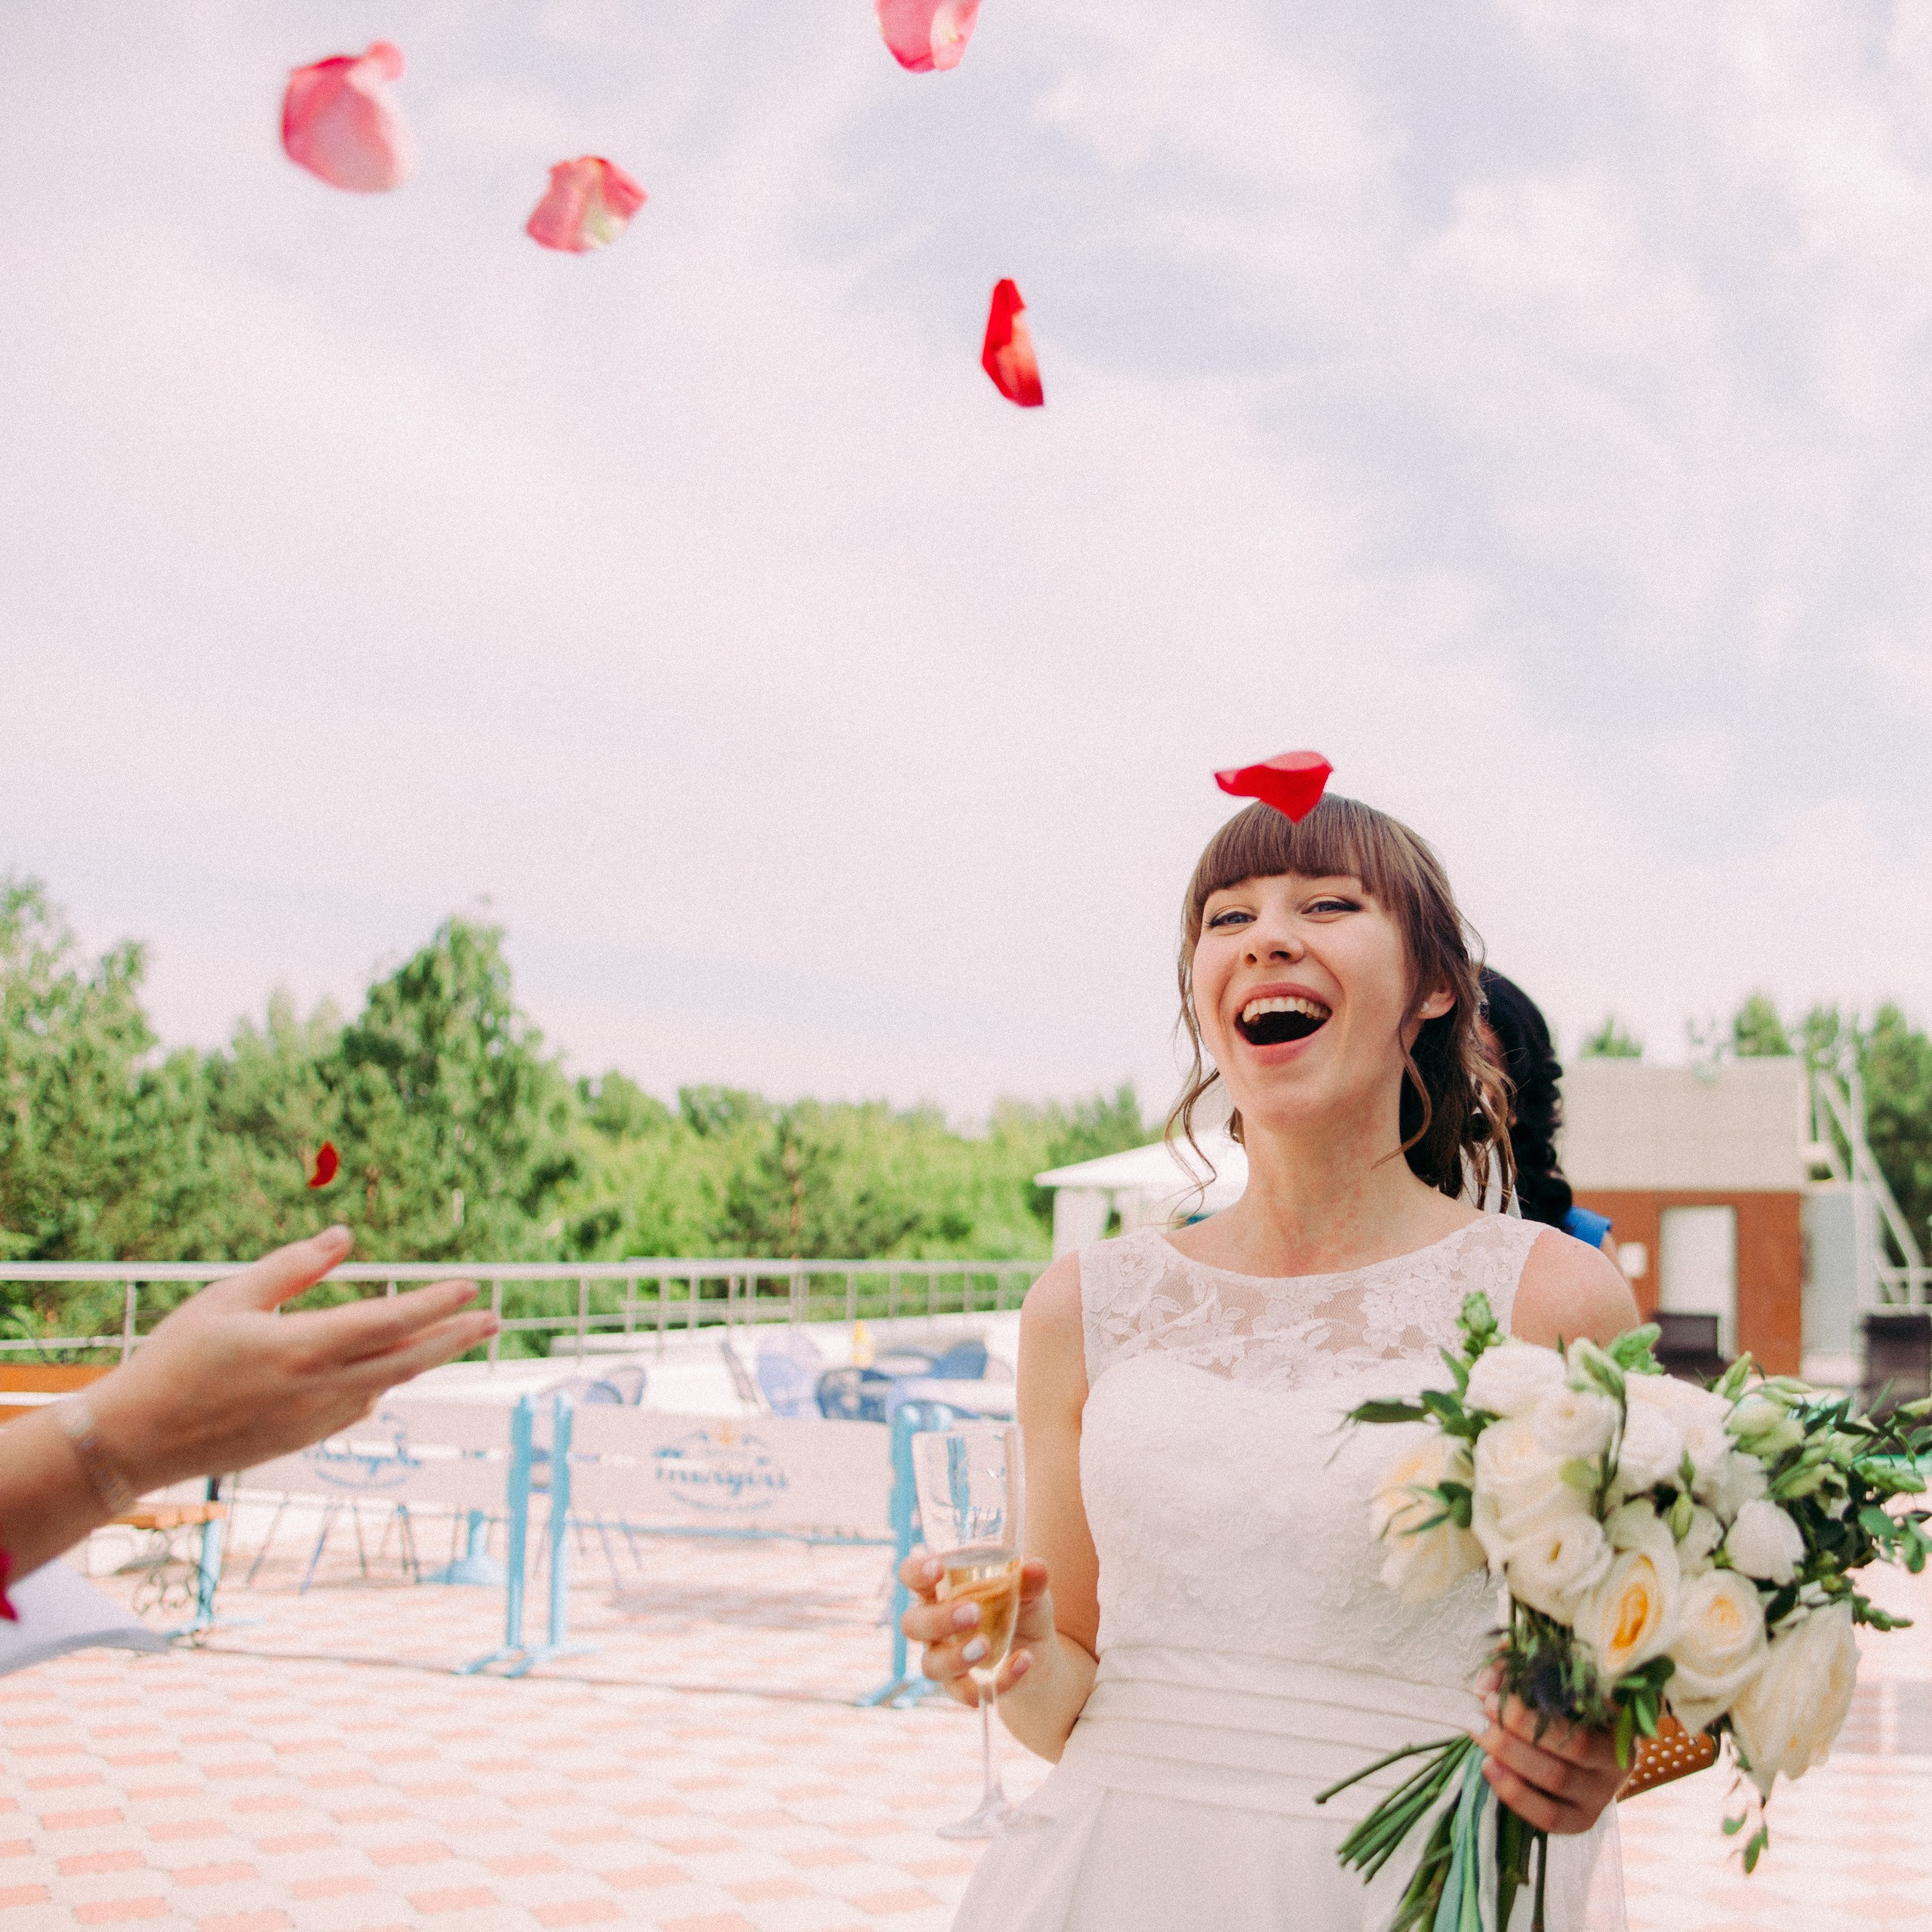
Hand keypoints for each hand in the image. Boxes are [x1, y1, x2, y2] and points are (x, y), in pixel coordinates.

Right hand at [86, 1227, 497, 1492]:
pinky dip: (381, 1384)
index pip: (390, 1322)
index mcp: (303, 1349)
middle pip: (408, 1361)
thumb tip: (344, 1235)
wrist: (135, 1441)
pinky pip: (358, 1407)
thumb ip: (292, 1267)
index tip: (472, 1287)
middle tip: (496, 1320)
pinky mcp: (302, 1441)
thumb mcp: (229, 1298)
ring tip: (456, 1337)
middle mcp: (319, 1390)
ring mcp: (314, 1421)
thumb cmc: (176, 1360)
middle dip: (456, 1337)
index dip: (437, 1304)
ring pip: (388, 1386)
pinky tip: (385, 1372)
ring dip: (424, 1360)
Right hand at [899, 1552, 1053, 1707]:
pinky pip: (967, 1691)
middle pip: (912, 1624)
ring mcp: (945, 1658)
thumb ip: (1030, 1580)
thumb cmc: (1022, 1608)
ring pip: (931, 1664)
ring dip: (956, 1656)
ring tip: (987, 1646)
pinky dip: (998, 1679)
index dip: (916, 1571)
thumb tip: (1036, 1568)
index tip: (937, 1567)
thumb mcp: (1030, 1591)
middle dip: (938, 1619)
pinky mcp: (964, 1687)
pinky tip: (1023, 1661)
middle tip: (973, 1614)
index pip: (912, 1575)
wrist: (1039, 1654)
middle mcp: (934, 1624)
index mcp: (942, 1589)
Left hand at [1474, 1676, 1626, 1835]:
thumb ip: (1517, 1672)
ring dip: (1511, 1754)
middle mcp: (1617, 1762)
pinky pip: (1549, 1817)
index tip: (1496, 1691)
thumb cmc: (1560, 1709)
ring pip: (1557, 1779)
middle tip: (1484, 1708)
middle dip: (1520, 1726)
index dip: (1542, 1699)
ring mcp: (1602, 1796)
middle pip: (1572, 1747)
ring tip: (1478, 1733)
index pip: (1583, 1707)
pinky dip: (1515, 1793)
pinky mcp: (1582, 1821)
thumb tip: (1487, 1683)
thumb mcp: (1545, 1683)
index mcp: (1616, 1722)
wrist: (1575, 1751)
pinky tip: (1488, 1766)